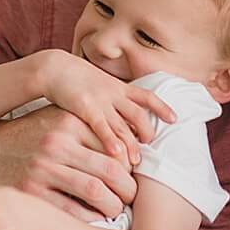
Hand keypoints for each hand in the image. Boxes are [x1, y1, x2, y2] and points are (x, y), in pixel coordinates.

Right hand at [0, 102, 136, 222]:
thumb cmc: (33, 136)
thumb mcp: (59, 120)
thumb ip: (89, 128)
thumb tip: (127, 145)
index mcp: (68, 123)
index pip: (113, 145)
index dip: (129, 164)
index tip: (134, 173)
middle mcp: (57, 144)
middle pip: (108, 169)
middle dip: (126, 187)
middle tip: (131, 195)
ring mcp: (43, 170)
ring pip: (94, 191)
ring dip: (112, 204)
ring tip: (117, 208)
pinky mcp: (32, 194)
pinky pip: (71, 211)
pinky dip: (90, 217)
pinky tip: (96, 218)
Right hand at [33, 49, 174, 164]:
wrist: (55, 68)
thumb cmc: (76, 80)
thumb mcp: (99, 85)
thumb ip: (112, 99)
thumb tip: (122, 117)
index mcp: (118, 87)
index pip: (146, 96)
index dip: (161, 107)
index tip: (175, 118)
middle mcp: (114, 93)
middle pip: (138, 113)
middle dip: (147, 131)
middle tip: (151, 148)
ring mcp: (101, 100)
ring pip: (122, 123)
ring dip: (131, 143)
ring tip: (136, 161)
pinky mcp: (85, 106)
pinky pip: (101, 126)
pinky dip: (110, 140)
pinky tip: (116, 153)